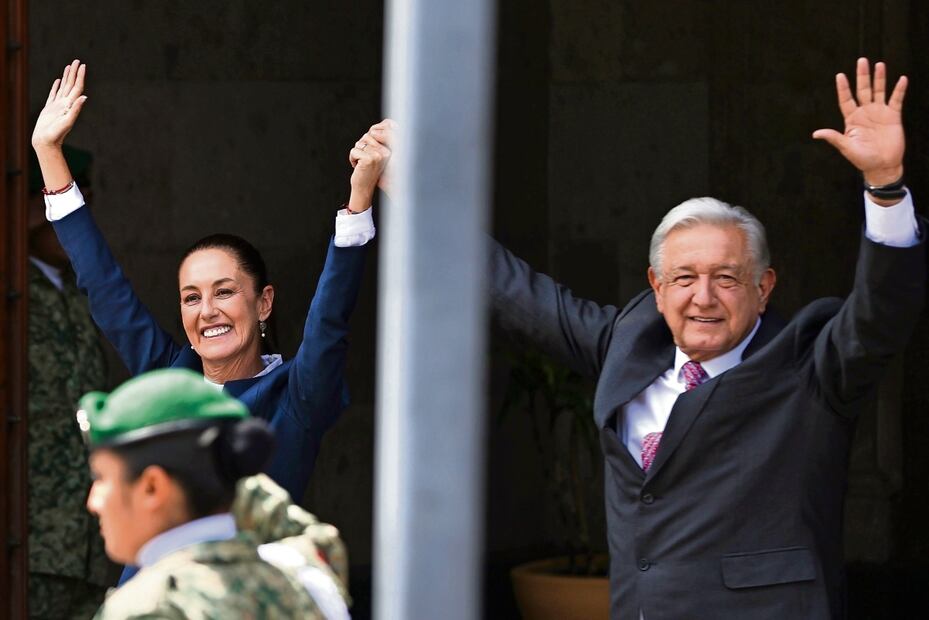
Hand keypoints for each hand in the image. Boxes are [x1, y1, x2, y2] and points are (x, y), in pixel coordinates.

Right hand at [32, 59, 87, 150]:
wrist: (46, 142)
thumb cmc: (56, 134)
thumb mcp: (67, 121)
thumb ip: (76, 109)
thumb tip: (84, 97)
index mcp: (70, 105)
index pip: (77, 87)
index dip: (80, 76)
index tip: (83, 66)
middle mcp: (65, 104)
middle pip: (71, 85)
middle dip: (74, 73)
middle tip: (77, 61)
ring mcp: (57, 105)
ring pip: (63, 87)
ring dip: (66, 77)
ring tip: (69, 67)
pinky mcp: (49, 108)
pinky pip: (53, 94)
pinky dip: (56, 86)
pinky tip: (58, 80)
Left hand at [346, 119, 394, 211]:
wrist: (364, 189)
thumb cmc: (367, 171)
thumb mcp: (375, 155)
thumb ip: (375, 142)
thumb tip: (373, 129)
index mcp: (389, 150)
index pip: (373, 134)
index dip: (366, 144)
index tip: (369, 157)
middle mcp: (386, 152)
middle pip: (366, 137)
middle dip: (361, 148)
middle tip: (365, 162)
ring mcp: (378, 155)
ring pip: (359, 144)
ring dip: (356, 154)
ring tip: (362, 164)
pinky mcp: (369, 159)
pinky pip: (354, 151)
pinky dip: (352, 159)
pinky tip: (358, 167)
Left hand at [812, 58, 905, 185]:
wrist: (882, 166)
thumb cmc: (862, 159)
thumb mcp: (846, 147)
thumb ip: (834, 137)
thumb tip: (815, 134)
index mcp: (852, 119)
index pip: (846, 100)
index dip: (843, 88)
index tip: (840, 75)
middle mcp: (865, 113)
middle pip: (863, 90)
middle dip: (862, 76)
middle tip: (862, 61)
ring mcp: (880, 113)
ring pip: (879, 91)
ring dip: (879, 78)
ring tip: (879, 64)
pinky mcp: (893, 116)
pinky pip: (897, 100)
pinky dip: (899, 90)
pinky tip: (901, 79)